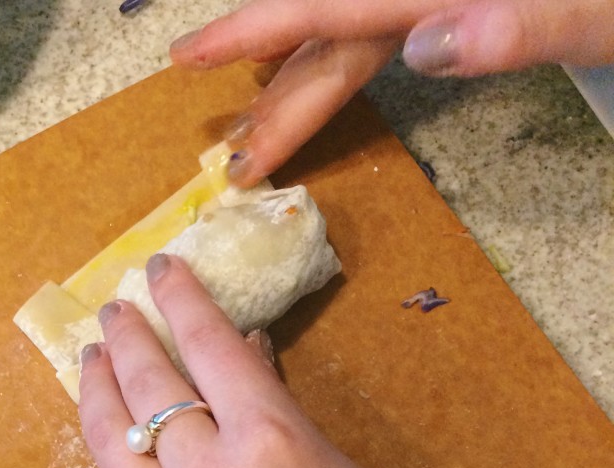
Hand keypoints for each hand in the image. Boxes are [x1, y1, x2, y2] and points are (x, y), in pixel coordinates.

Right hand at [170, 0, 613, 181]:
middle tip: (231, 153)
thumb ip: (531, 23)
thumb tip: (425, 47)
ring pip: (348, 34)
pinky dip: (334, 53)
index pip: (336, 5)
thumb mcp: (607, 10)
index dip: (257, 28)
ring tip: (254, 122)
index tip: (192, 55)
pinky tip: (311, 68)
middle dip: (278, 96)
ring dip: (298, 80)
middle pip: (333, 33)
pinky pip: (374, 26)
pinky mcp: (453, 0)